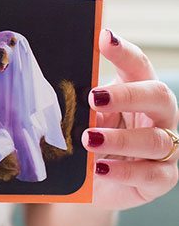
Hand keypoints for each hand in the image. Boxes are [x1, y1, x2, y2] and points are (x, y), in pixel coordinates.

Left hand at [81, 28, 178, 209]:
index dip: (123, 51)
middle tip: (93, 97)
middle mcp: (159, 116)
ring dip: (120, 139)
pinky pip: (151, 174)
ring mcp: (166, 147)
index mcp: (140, 91)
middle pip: (158, 95)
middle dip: (127, 94)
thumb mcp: (85, 120)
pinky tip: (101, 169)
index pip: (137, 65)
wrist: (94, 187)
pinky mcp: (162, 178)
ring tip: (89, 139)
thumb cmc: (92, 143)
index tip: (103, 38)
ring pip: (155, 139)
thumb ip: (82, 106)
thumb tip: (59, 90)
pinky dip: (124, 172)